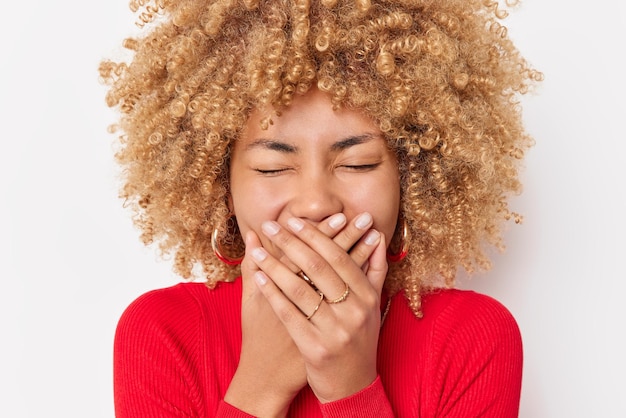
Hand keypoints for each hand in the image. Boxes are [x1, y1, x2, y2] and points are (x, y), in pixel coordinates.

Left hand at [249, 213, 386, 402]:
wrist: (352, 385)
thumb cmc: (359, 339)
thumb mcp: (374, 305)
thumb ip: (375, 270)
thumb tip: (378, 236)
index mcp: (368, 296)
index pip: (338, 257)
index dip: (315, 235)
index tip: (293, 220)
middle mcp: (354, 311)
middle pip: (317, 268)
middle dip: (290, 243)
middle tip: (270, 226)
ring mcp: (334, 331)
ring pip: (300, 289)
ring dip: (275, 266)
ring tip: (257, 250)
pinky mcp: (315, 348)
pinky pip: (288, 314)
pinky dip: (272, 293)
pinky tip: (258, 278)